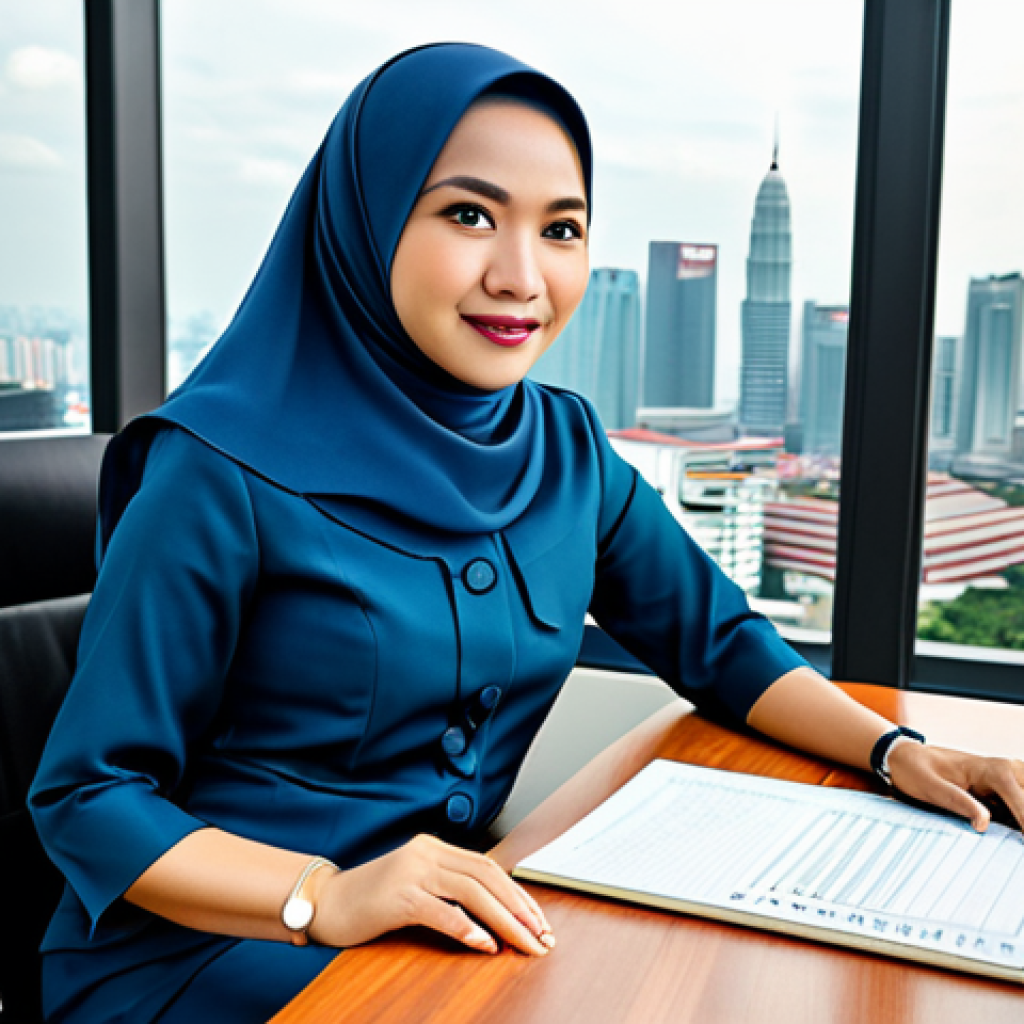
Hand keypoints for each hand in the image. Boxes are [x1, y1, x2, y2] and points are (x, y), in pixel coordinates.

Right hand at [307, 834, 552, 954]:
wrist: (326, 902)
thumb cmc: (372, 900)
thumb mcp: (417, 886)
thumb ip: (449, 890)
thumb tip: (495, 916)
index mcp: (435, 848)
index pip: (488, 867)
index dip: (517, 893)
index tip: (538, 920)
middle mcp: (427, 852)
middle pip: (486, 877)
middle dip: (519, 907)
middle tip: (541, 935)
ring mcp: (412, 871)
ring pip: (471, 892)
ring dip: (503, 920)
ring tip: (524, 942)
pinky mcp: (397, 896)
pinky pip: (441, 911)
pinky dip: (466, 928)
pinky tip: (485, 944)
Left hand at [887, 740, 1023, 831]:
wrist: (906, 756)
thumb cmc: (916, 769)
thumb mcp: (930, 786)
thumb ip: (957, 801)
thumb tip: (984, 824)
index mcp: (992, 769)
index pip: (1023, 799)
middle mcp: (1007, 771)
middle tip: (1018, 840)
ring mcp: (1008, 782)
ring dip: (1021, 819)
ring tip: (1015, 840)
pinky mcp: (1003, 793)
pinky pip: (1019, 808)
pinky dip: (1018, 819)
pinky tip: (1012, 836)